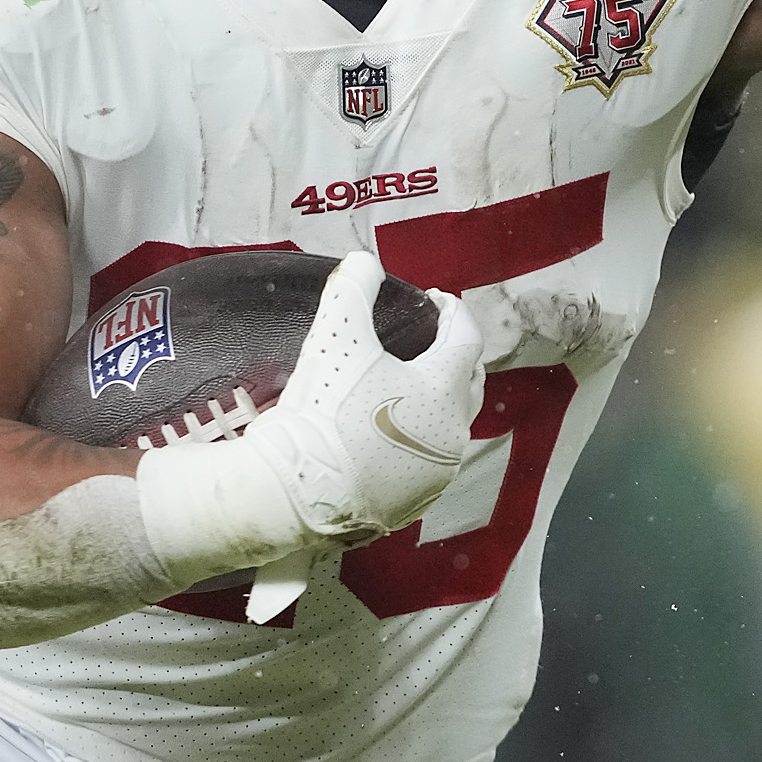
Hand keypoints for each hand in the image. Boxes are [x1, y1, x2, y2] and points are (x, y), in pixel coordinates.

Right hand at [136, 252, 484, 584]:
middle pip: (469, 382)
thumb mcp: (334, 338)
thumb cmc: (321, 410)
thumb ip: (351, 290)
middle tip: (431, 340)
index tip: (436, 300)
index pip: (466, 337)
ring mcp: (437, 471)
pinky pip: (427, 461)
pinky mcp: (416, 501)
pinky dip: (418, 439)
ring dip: (438, 401)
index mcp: (443, 388)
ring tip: (412, 386)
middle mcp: (452, 432)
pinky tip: (393, 433)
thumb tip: (363, 261)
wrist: (293, 490)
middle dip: (454, 356)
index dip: (453, 312)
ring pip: (450, 425)